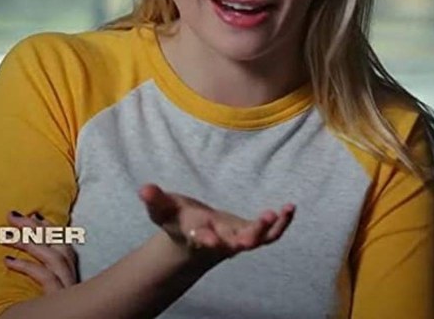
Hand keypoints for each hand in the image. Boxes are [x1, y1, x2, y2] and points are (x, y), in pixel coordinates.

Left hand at [3, 211, 77, 292]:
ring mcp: (67, 287)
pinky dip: (26, 266)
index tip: (34, 215)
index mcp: (70, 274)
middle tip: (12, 215)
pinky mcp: (59, 297)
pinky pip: (45, 276)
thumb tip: (21, 252)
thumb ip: (40, 274)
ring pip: (52, 256)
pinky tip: (8, 260)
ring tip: (6, 235)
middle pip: (58, 245)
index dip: (49, 227)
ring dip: (29, 242)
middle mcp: (72, 278)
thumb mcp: (47, 290)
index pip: (63, 243)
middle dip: (35, 227)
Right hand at [138, 184, 294, 261]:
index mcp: (197, 234)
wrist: (195, 241)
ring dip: (269, 229)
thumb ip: (155, 199)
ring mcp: (237, 240)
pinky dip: (281, 224)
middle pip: (233, 244)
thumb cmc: (178, 219)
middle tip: (253, 234)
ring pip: (257, 240)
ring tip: (280, 212)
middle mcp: (220, 241)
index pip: (201, 239)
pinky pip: (270, 234)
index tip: (208, 238)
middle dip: (244, 239)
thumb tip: (144, 189)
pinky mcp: (251, 235)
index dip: (205, 239)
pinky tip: (290, 208)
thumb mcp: (163, 208)